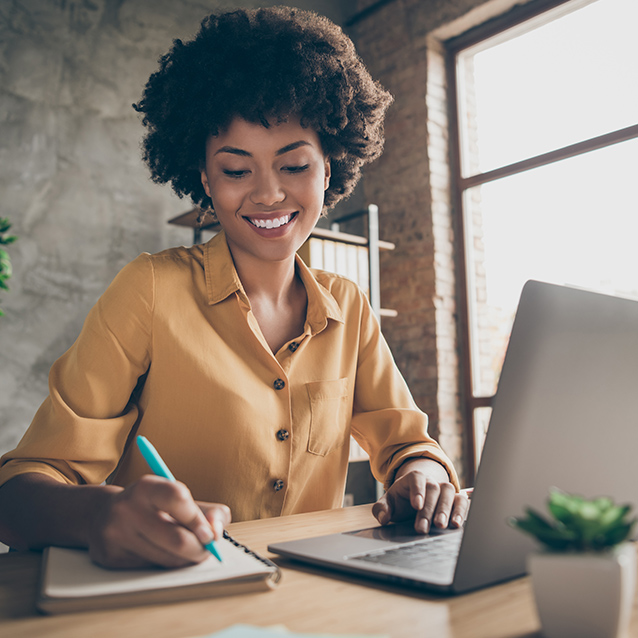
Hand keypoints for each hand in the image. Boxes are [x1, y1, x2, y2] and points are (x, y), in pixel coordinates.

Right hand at [88, 475, 230, 568]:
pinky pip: (152, 569)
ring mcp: (116, 534)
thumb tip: (217, 531)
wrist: (102, 515)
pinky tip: (166, 554)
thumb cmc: (151, 506)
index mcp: (146, 487)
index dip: (198, 519)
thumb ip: (207, 511)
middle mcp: (127, 509)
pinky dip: (167, 565)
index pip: (178, 498)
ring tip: (189, 551)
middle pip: (176, 539)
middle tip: (207, 548)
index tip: (210, 533)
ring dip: (186, 559)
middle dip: (199, 548)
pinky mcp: (111, 557)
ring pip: (167, 559)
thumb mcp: (178, 498)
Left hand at [372, 458, 468, 533]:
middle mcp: (431, 481)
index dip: (417, 490)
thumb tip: (383, 518)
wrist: (415, 498)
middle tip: (423, 527)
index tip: (416, 505)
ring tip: (441, 525)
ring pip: (449, 492)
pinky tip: (456, 523)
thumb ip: (382, 508)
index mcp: (413, 478)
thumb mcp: (389, 502)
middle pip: (433, 489)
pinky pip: (461, 501)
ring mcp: (444, 489)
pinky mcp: (455, 499)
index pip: (416, 478)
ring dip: (446, 509)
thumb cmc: (402, 500)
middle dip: (428, 509)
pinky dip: (461, 510)